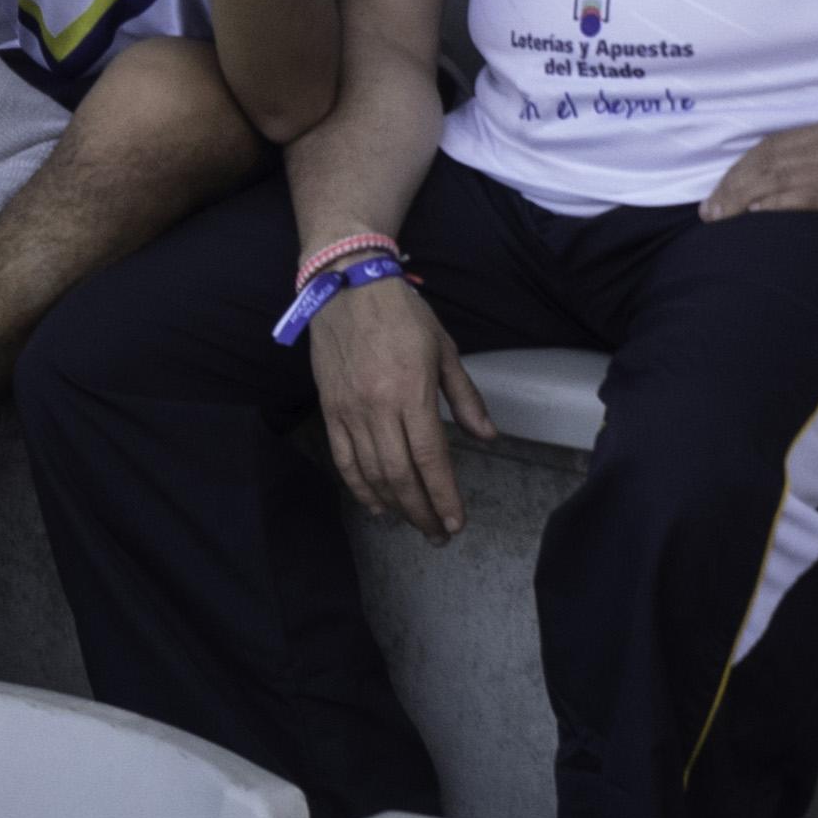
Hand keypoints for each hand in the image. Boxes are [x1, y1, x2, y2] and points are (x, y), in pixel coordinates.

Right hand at [306, 269, 490, 544]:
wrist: (345, 283)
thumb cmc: (402, 312)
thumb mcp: (444, 348)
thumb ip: (465, 397)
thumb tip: (487, 437)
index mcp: (411, 391)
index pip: (430, 458)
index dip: (444, 496)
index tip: (456, 523)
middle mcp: (378, 408)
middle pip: (400, 476)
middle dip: (421, 512)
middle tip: (438, 534)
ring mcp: (349, 410)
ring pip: (371, 474)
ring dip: (394, 506)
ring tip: (413, 524)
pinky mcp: (330, 408)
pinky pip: (343, 458)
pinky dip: (358, 488)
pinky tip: (375, 505)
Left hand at [702, 120, 817, 251]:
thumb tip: (798, 184)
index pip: (775, 147)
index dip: (741, 169)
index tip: (719, 193)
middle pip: (769, 160)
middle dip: (732, 185)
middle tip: (708, 212)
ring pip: (781, 176)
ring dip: (743, 196)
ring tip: (719, 218)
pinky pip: (809, 195)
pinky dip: (776, 203)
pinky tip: (755, 216)